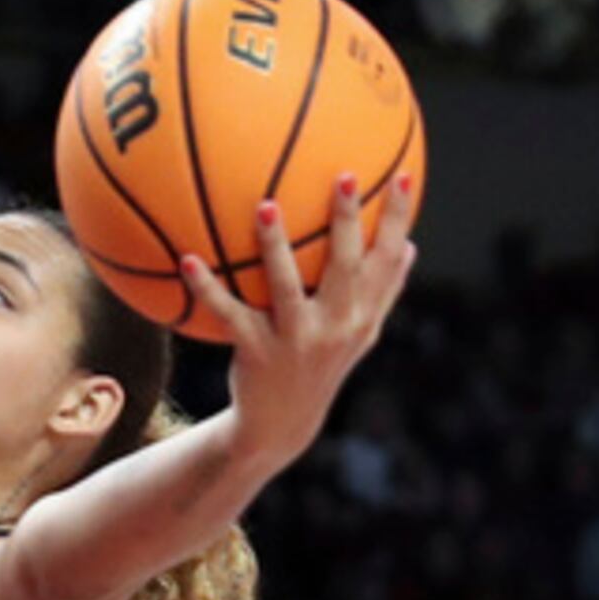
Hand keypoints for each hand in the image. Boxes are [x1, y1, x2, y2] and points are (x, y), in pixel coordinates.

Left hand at [185, 172, 416, 461]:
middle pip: (346, 265)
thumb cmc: (322, 365)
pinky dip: (207, 288)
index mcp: (362, 315)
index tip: (405, 178)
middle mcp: (336, 326)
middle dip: (348, 220)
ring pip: (287, 286)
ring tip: (265, 206)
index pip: (388, 261)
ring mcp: (296, 340)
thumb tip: (411, 246)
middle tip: (346, 175)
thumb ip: (383, 293)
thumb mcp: (360, 335)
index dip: (399, 220)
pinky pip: (229, 314)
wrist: (283, 424)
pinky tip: (188, 259)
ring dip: (276, 246)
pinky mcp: (257, 352)